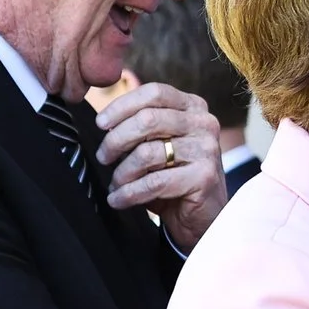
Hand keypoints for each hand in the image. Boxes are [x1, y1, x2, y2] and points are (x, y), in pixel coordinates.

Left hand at [96, 83, 226, 248]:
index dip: (122, 105)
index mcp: (193, 107)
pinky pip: (154, 182)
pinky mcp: (204, 177)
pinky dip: (129, 193)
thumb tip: (105, 122)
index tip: (101, 123)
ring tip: (115, 184)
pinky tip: (118, 199)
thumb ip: (141, 127)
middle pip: (148, 119)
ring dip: (122, 172)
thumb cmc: (174, 176)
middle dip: (116, 140)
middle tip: (104, 157)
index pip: (154, 93)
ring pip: (147, 152)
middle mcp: (204, 124)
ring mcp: (207, 150)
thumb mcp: (159, 144)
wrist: (203, 215)